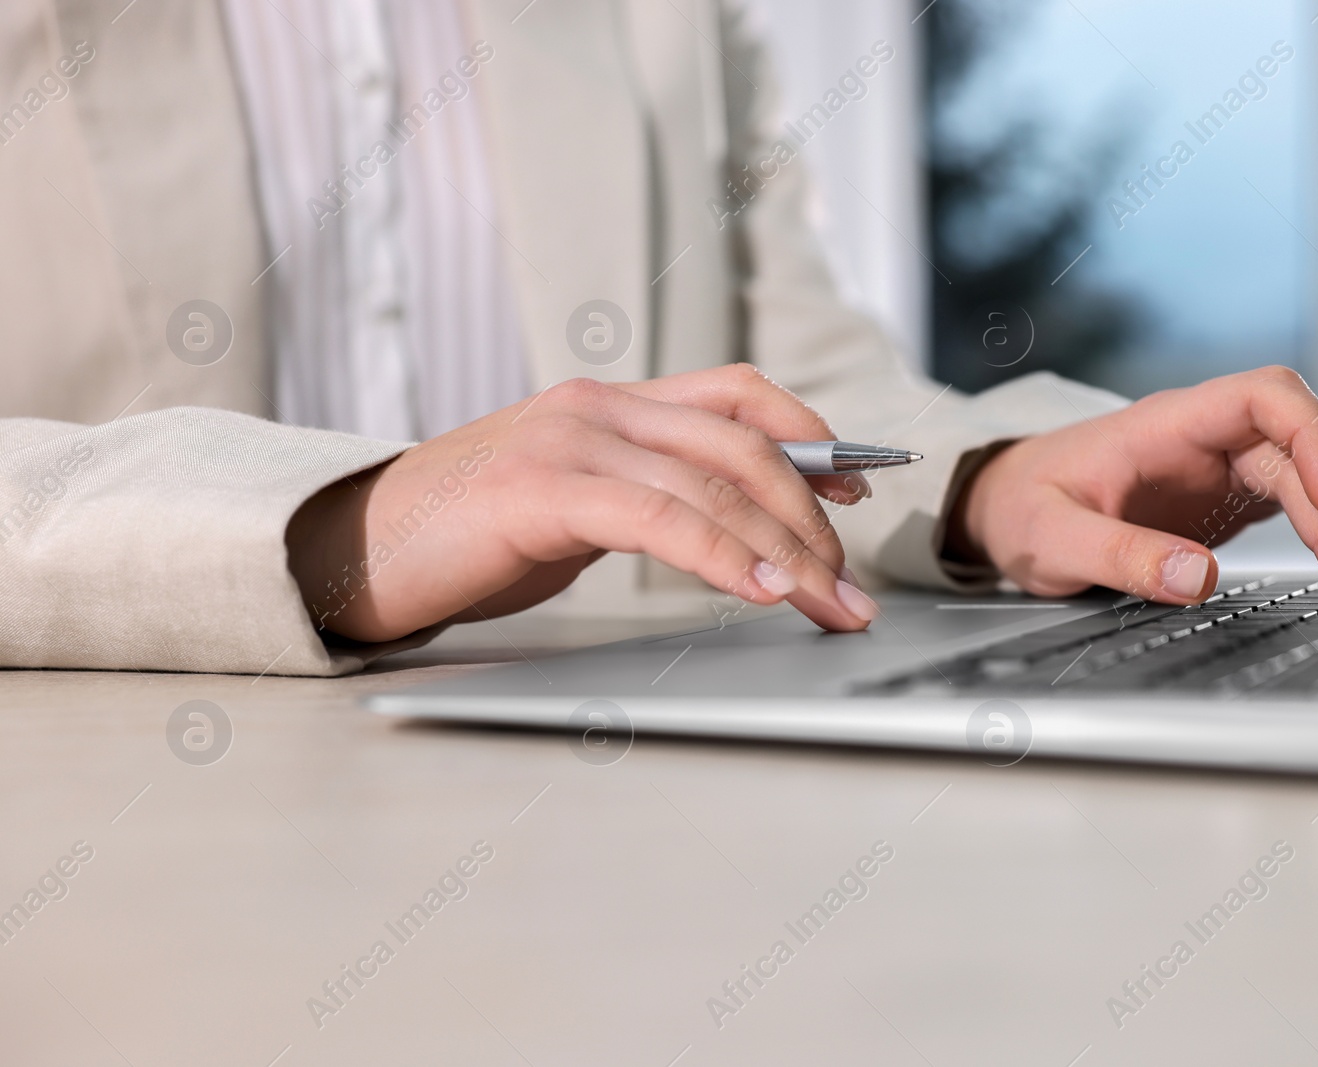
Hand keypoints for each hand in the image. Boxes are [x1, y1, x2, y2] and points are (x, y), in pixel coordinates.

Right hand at [286, 364, 879, 642]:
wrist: (347, 552)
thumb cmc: (463, 540)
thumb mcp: (572, 504)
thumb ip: (645, 495)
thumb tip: (730, 528)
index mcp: (606, 404)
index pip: (736, 397)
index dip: (809, 436)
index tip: (858, 486)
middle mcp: (595, 406)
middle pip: (743, 444)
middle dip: (814, 517)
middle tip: (850, 584)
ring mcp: (568, 439)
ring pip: (715, 482)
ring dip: (788, 548)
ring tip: (830, 602)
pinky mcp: (541, 488)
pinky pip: (662, 516)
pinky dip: (725, 554)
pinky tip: (764, 590)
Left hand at [950, 366, 1317, 611]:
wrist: (1004, 505)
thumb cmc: (1022, 508)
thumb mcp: (1050, 539)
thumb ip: (1119, 555)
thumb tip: (1200, 578)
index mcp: (1167, 424)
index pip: (1265, 397)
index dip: (1313, 437)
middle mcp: (1210, 435)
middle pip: (1309, 446)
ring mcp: (1230, 463)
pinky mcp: (1239, 497)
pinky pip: (1315, 493)